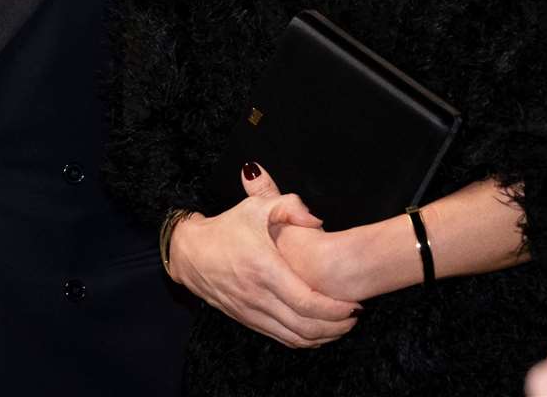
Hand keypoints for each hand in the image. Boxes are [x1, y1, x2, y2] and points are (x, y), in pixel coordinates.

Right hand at [167, 163, 359, 347]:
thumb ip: (289, 206)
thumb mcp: (256, 207)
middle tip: (355, 317)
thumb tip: (317, 220)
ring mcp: (252, 311)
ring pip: (294, 337)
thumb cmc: (227, 228)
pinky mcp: (247, 319)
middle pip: (305, 325)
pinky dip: (303, 340)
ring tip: (342, 326)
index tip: (354, 304)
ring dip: (322, 336)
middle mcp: (258, 296)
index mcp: (264, 269)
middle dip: (336, 326)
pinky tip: (317, 332)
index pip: (306, 301)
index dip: (334, 309)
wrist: (190, 252)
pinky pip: (280, 338)